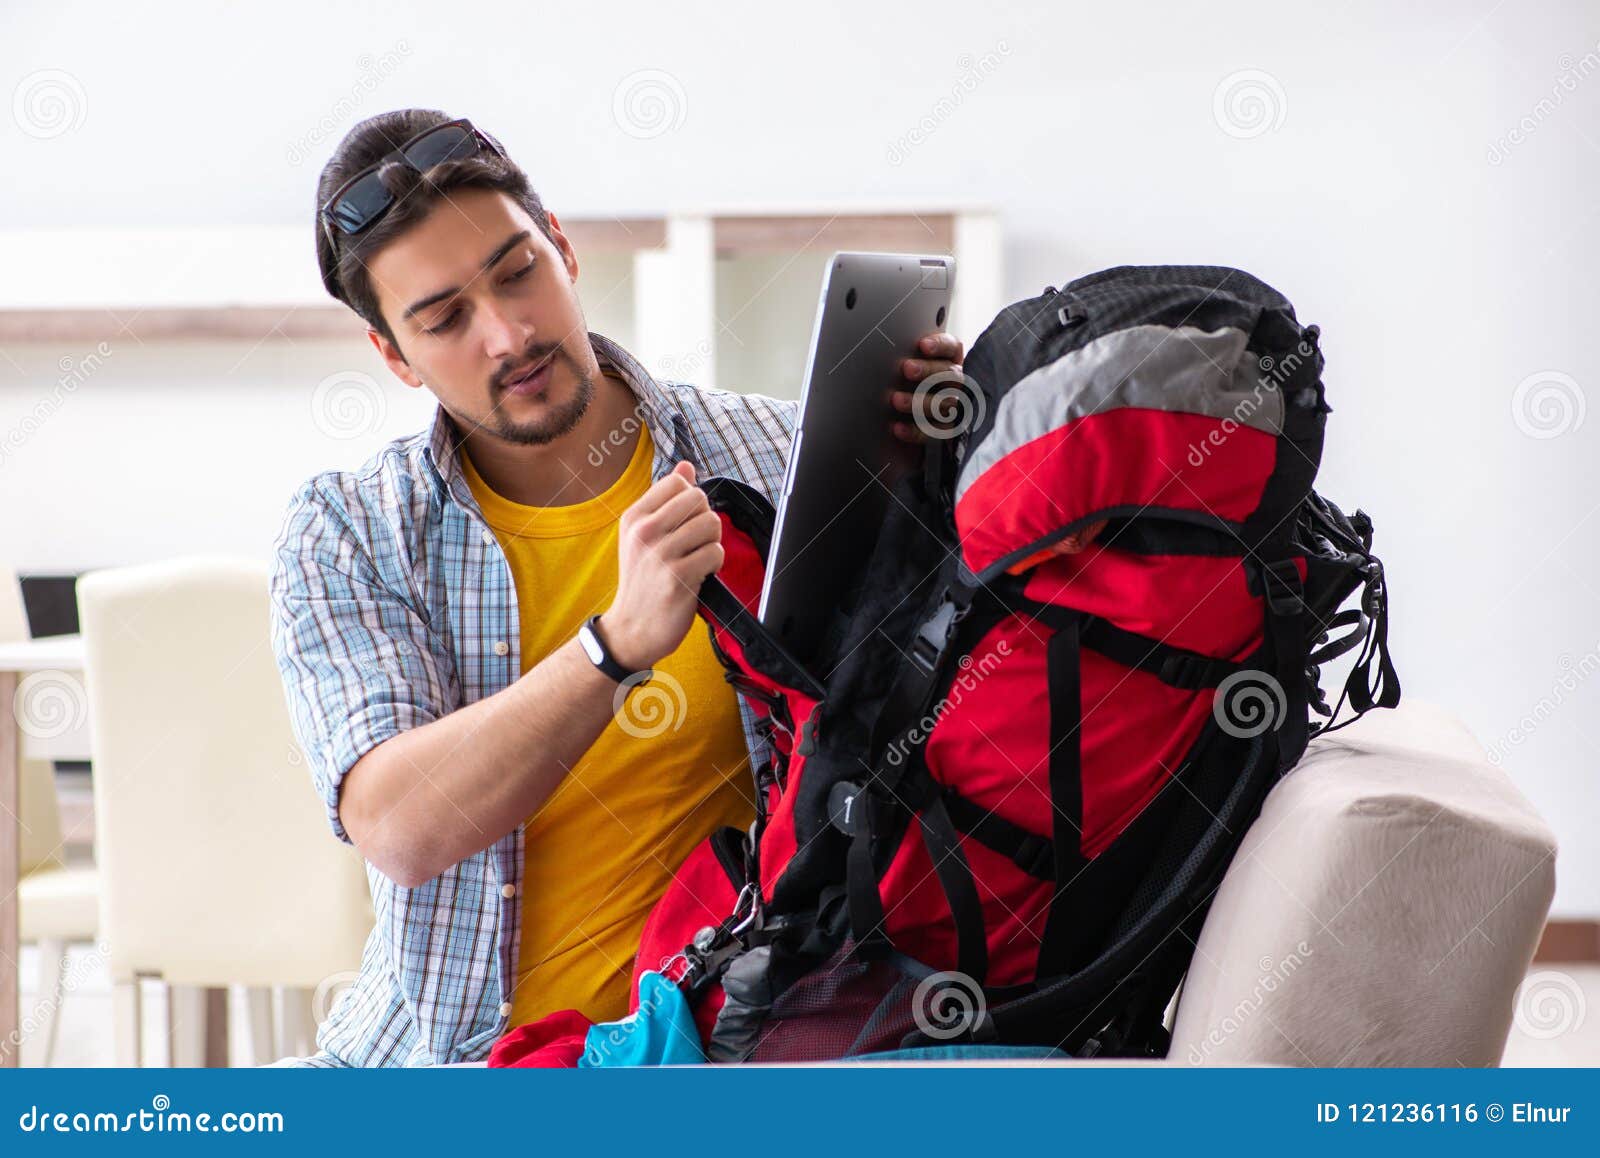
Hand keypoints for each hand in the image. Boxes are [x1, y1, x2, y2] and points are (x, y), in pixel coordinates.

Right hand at [600, 461, 722, 671]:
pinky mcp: (678, 577)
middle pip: (699, 499)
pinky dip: (715, 565)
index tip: (684, 523)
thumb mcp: (642, 536)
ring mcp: (660, 554)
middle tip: (694, 544)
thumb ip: (665, 500)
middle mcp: (645, 531)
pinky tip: (700, 575)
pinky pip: (716, 553)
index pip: (678, 481)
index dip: (691, 500)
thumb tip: (687, 465)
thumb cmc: (643, 581)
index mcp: (635, 517)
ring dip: (711, 543)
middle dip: (705, 520)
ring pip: (711, 524)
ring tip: (696, 559)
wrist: (631, 630)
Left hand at [890, 330, 966, 443]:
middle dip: (928, 370)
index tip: (923, 345)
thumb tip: (886, 350)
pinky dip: (915, 430)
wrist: (917, 424)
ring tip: (896, 400)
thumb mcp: (912, 368)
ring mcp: (956, 408)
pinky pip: (934, 432)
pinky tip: (897, 427)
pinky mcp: (948, 432)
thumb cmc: (912, 387)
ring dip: (919, 401)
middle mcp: (957, 384)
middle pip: (950, 374)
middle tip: (907, 368)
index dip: (940, 346)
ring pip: (944, 404)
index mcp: (950, 362)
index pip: (952, 348)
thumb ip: (907, 357)